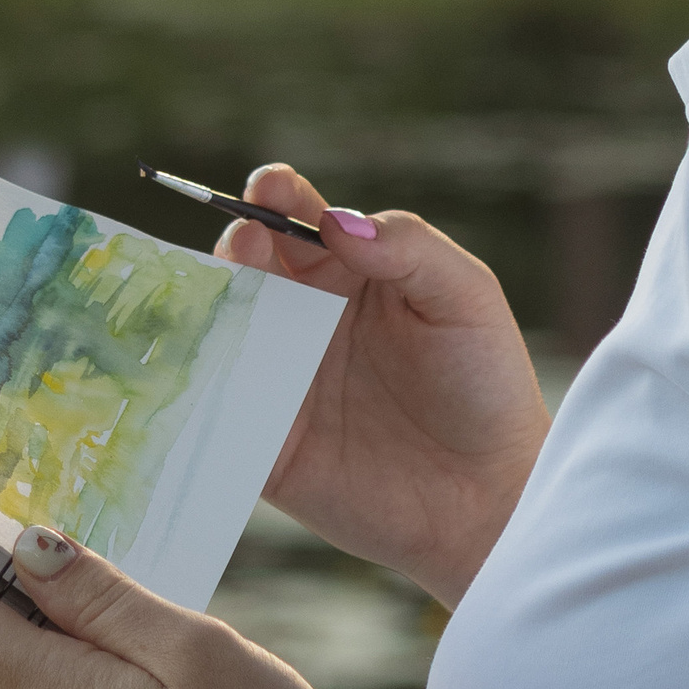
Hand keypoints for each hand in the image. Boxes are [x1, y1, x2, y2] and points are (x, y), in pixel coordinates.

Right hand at [216, 164, 546, 602]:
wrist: (490, 501)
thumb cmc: (486, 387)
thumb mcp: (465, 299)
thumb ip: (409, 249)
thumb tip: (335, 222)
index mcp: (349, 273)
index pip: (299, 219)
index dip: (277, 196)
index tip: (268, 187)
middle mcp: (305, 318)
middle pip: (250, 266)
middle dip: (238, 244)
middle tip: (245, 241)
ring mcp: (279, 380)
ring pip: (223, 331)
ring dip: (210, 309)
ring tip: (223, 296)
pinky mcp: (264, 444)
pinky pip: (218, 410)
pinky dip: (199, 389)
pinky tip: (199, 369)